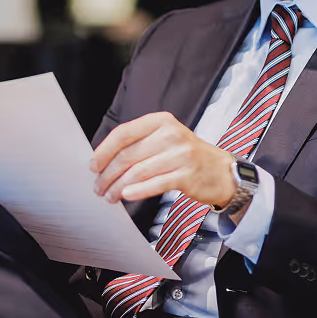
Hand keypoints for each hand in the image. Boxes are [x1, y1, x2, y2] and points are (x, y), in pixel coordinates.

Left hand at [90, 112, 235, 207]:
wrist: (222, 171)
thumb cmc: (189, 156)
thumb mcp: (166, 139)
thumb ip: (139, 144)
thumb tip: (104, 159)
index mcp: (161, 121)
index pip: (124, 133)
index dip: (104, 151)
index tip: (93, 166)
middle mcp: (171, 134)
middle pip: (128, 155)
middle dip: (108, 174)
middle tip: (99, 186)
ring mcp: (181, 154)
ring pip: (138, 172)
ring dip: (118, 186)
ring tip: (110, 196)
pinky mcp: (187, 175)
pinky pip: (155, 184)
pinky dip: (137, 191)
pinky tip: (126, 196)